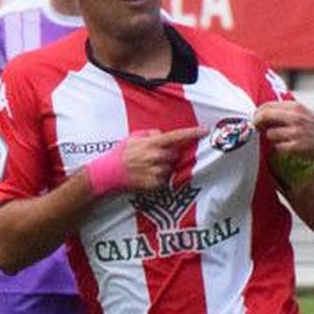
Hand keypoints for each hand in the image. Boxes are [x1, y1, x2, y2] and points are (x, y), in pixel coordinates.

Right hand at [86, 126, 204, 195]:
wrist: (108, 172)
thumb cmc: (121, 153)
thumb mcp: (134, 137)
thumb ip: (150, 134)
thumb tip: (162, 135)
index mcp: (152, 143)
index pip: (176, 136)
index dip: (192, 133)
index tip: (205, 130)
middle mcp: (156, 156)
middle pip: (176, 154)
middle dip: (170, 155)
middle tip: (155, 156)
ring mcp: (156, 171)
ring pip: (171, 168)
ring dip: (164, 167)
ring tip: (148, 167)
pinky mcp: (155, 184)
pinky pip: (165, 179)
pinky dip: (159, 178)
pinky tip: (146, 175)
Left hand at [253, 100, 313, 171]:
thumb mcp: (304, 115)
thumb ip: (286, 113)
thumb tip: (260, 114)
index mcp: (295, 107)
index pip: (266, 106)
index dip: (257, 114)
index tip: (255, 120)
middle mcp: (295, 116)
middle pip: (263, 116)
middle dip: (257, 123)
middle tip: (257, 129)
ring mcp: (296, 131)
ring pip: (270, 134)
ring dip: (272, 139)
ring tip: (282, 140)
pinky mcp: (297, 146)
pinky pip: (278, 148)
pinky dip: (281, 149)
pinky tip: (290, 149)